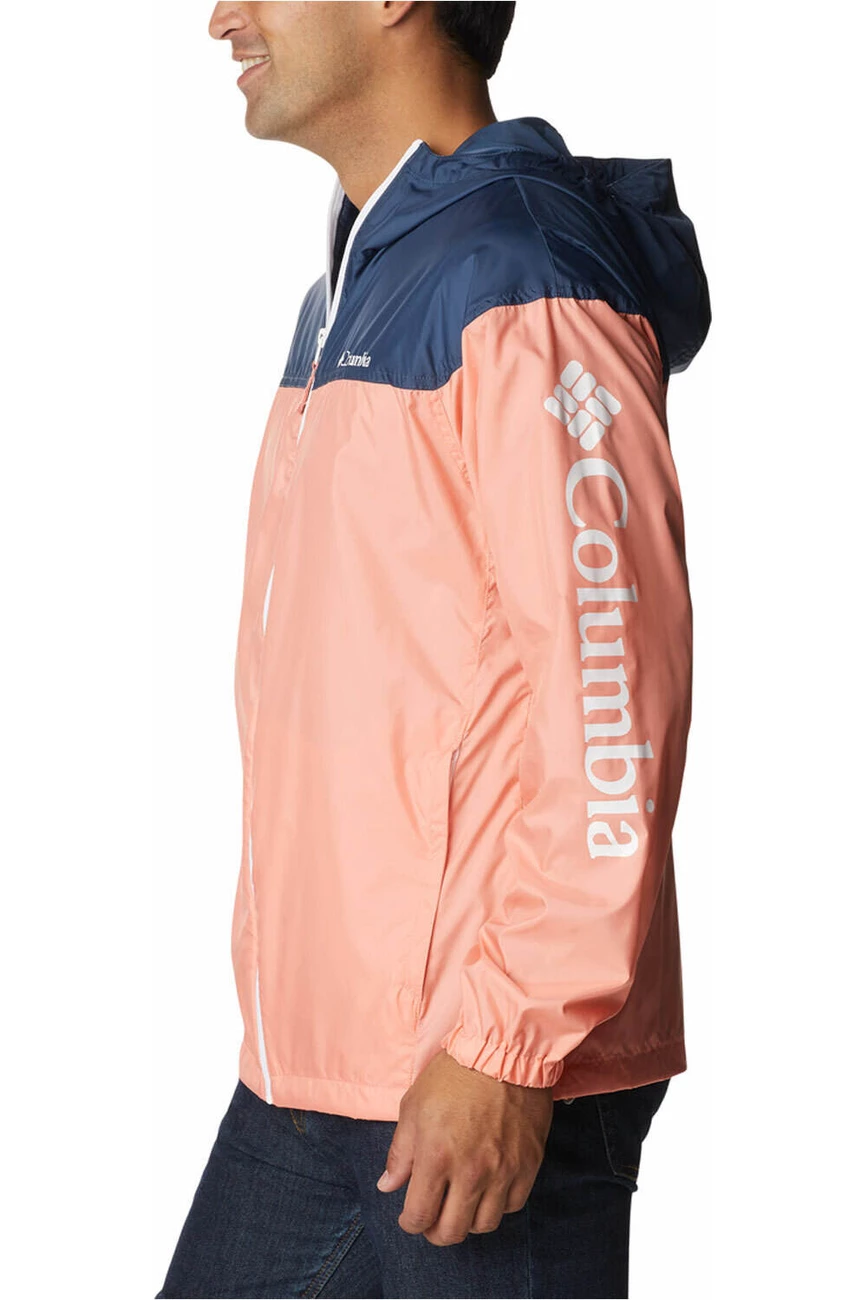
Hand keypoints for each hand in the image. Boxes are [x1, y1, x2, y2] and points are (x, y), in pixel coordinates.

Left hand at [376, 1047, 552, 1245]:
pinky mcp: (528, 1164)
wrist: (503, 1051)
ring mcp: (503, 1170)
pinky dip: (498, 1205)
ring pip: (484, 1225)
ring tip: (461, 1204)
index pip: (419, 1216)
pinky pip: (513, 1205)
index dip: (410, 1223)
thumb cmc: (454, 1074)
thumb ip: (400, 1152)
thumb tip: (387, 1185)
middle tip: (433, 1219)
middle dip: (436, 1231)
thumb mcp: (414, 1106)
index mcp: (436, 1156)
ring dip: (468, 1221)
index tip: (410, 1217)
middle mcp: (471, 1171)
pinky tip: (488, 1189)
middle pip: (452, 1231)